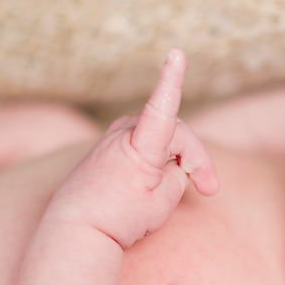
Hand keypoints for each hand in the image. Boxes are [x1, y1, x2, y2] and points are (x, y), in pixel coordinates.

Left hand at [48, 49, 218, 247]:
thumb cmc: (119, 219)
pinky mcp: (106, 148)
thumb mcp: (164, 200)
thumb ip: (178, 174)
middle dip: (196, 159)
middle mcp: (121, 134)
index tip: (176, 52)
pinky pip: (142, 145)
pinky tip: (155, 184)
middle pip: (176, 132)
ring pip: (159, 138)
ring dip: (177, 159)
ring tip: (188, 189)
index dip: (172, 79)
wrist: (75, 232)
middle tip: (209, 191)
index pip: (161, 107)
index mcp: (137, 146)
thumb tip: (175, 162)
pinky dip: (157, 161)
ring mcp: (111, 139)